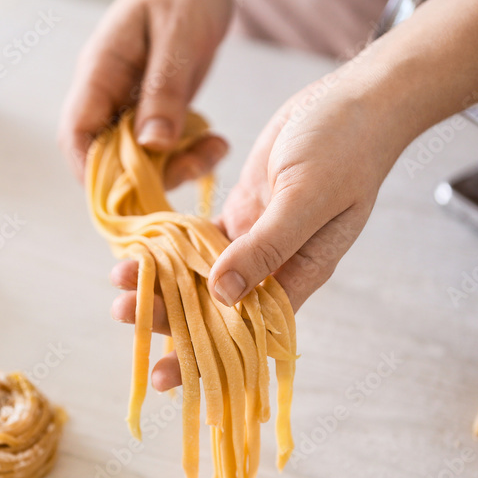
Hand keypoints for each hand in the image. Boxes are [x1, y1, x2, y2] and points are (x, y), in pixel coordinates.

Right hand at [57, 0, 234, 186]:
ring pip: (138, 159)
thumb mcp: (179, 35)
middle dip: (147, 176)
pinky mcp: (155, 110)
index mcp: (100, 73)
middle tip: (194, 164)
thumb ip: (164, 90)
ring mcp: (131, 105)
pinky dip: (188, 154)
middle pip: (107, 157)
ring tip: (215, 149)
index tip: (132, 189)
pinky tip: (216, 142)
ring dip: (175, 167)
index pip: (77, 135)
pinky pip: (163, 148)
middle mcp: (109, 95)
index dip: (93, 171)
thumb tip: (151, 145)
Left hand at [111, 74, 413, 390]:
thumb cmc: (346, 147)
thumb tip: (225, 296)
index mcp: (300, 275)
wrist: (357, 101)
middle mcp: (276, 266)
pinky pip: (201, 240)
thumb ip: (267, 246)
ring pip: (203, 275)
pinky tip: (140, 253)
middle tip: (123, 315)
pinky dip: (172, 248)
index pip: (246, 334)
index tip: (164, 376)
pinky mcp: (244, 211)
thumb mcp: (305, 197)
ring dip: (163, 281)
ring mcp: (257, 238)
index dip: (204, 357)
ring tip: (119, 283)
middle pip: (216, 308)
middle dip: (170, 317)